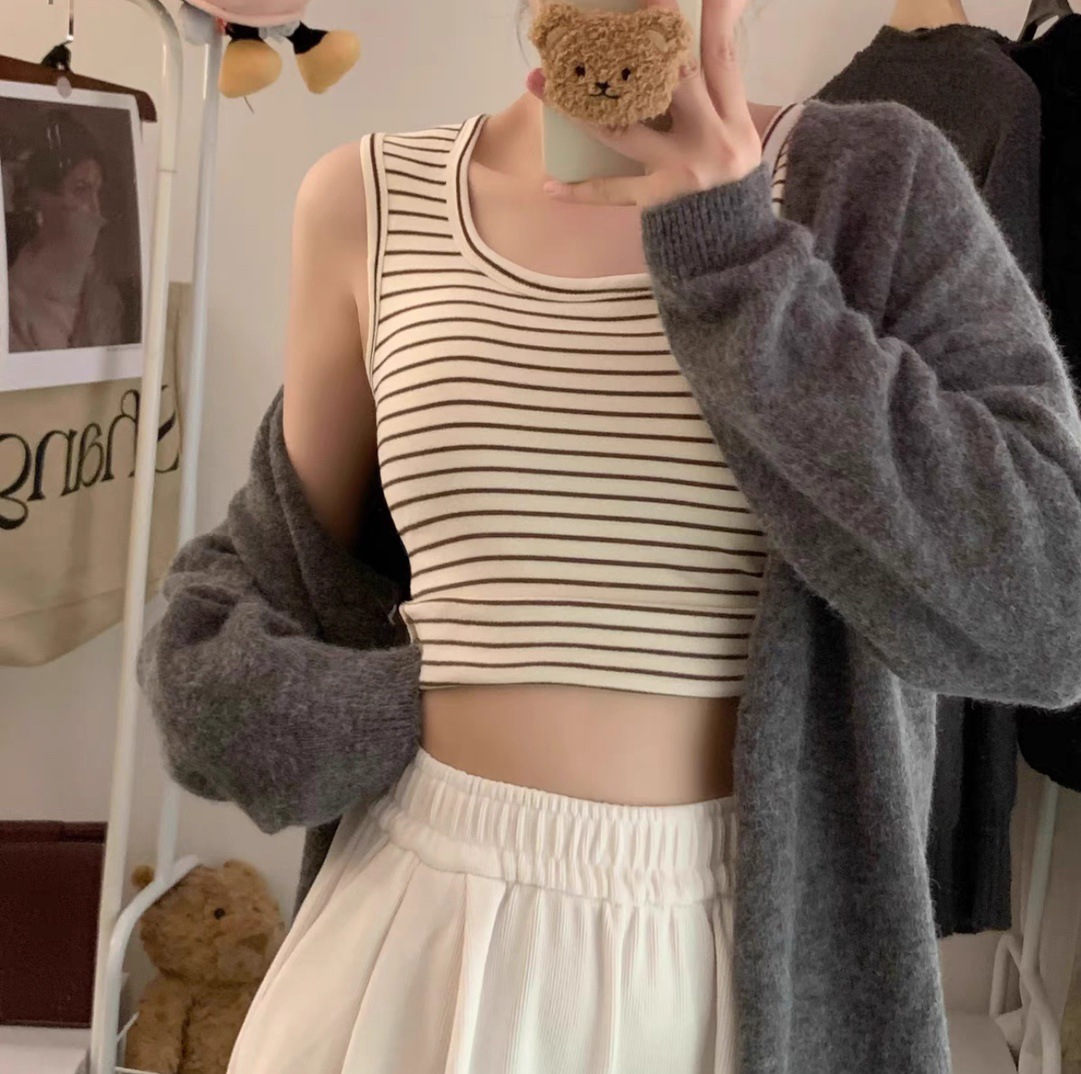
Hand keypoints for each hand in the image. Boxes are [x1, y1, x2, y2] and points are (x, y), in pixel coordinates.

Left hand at [525, 0, 760, 208]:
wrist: (731, 245)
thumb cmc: (728, 178)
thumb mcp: (737, 128)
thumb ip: (718, 82)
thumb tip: (707, 19)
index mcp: (734, 117)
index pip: (720, 56)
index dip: (702, 18)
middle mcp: (713, 141)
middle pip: (676, 82)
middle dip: (641, 47)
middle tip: (599, 24)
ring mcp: (682, 172)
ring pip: (625, 130)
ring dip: (579, 107)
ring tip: (541, 82)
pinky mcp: (658, 201)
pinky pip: (613, 193)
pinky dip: (580, 191)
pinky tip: (549, 185)